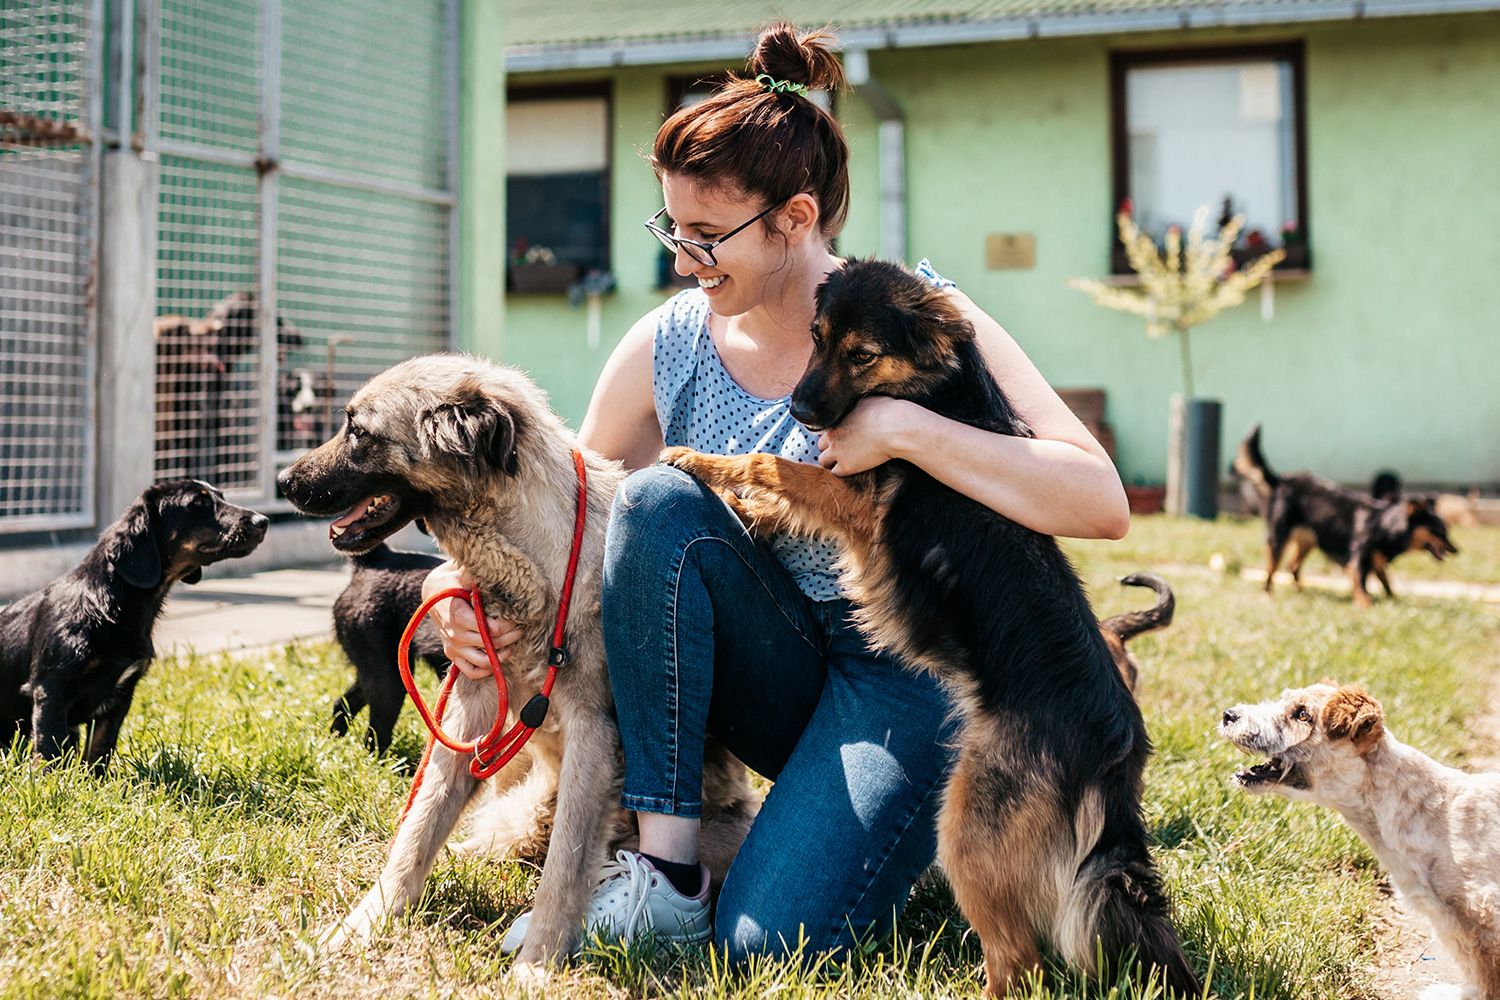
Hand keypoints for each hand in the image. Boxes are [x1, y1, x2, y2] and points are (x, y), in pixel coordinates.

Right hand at [422, 560, 524, 679]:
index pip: (488, 628)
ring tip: (512, 644)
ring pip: (483, 662)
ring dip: (501, 655)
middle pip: (490, 644)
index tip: (516, 617)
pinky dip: (486, 670)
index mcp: (458, 616)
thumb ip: (473, 577)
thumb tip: (487, 572)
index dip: (507, 624)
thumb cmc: (452, 583)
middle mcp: (455, 635)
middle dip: (510, 636)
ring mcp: (453, 647)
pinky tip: (498, 657)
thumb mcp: (460, 575)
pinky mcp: (453, 654)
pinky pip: (471, 671)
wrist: (432, 593)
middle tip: (521, 628)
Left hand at [816, 397, 919, 475]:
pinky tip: (851, 468)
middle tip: (841, 450)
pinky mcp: (846, 466)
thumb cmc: (886, 412)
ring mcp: (837, 451)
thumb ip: (855, 407)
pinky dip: (842, 471)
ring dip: (832, 461)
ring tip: (844, 461)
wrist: (894, 429)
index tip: (842, 436)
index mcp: (835, 418)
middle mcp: (831, 435)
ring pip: (823, 461)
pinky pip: (836, 472)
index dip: (833, 434)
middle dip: (829, 447)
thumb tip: (858, 406)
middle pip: (820, 444)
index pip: (824, 429)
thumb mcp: (866, 400)